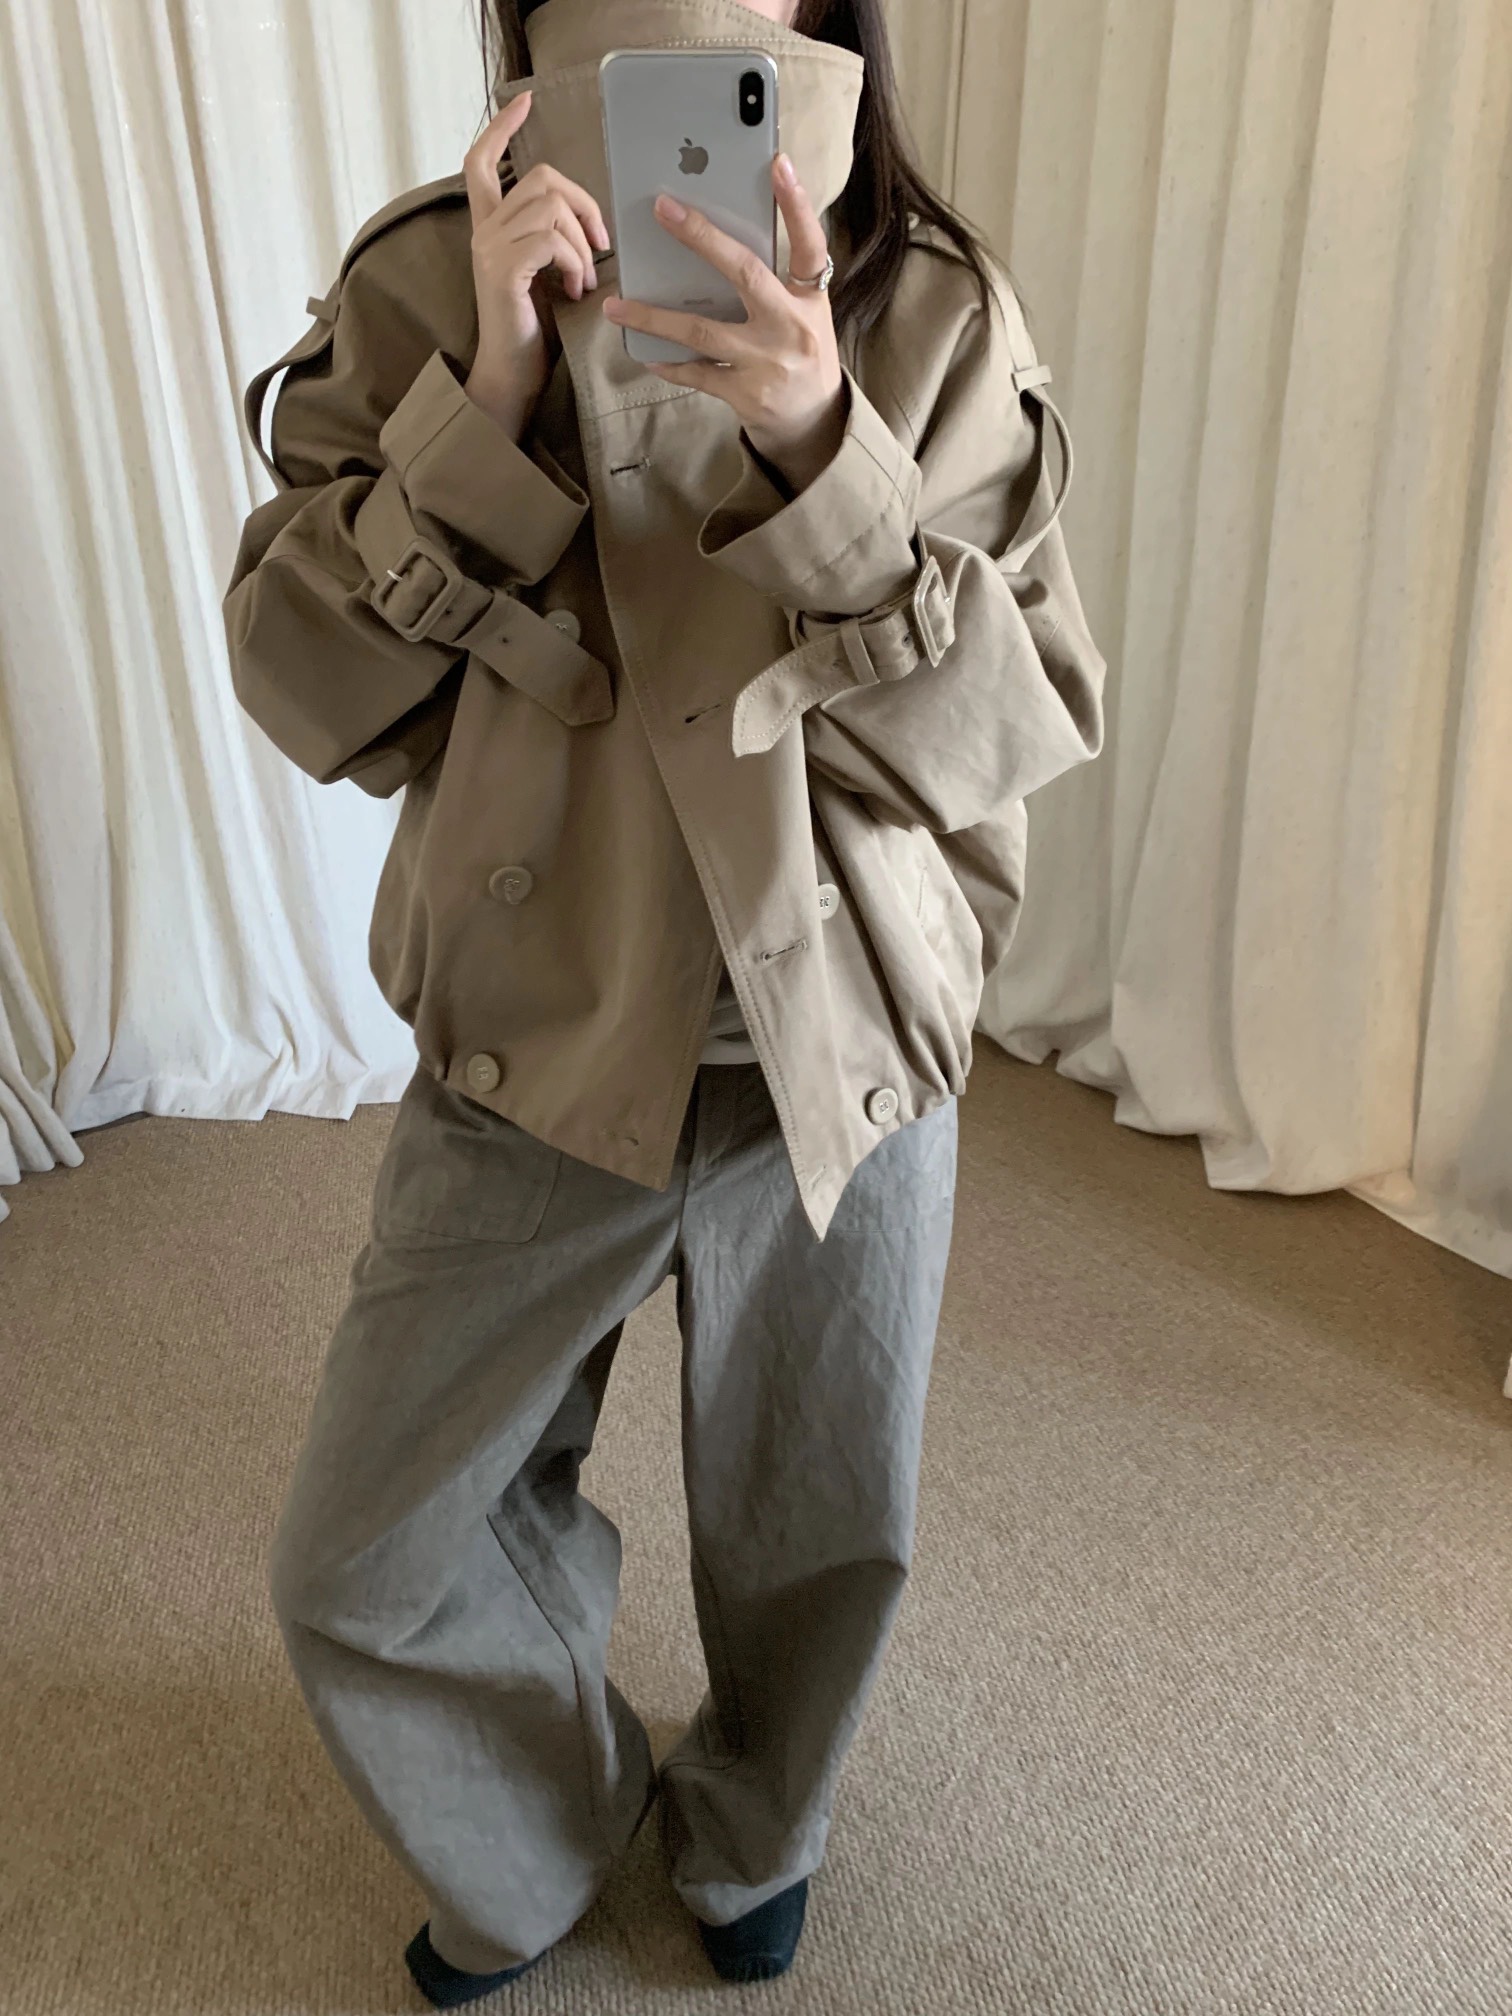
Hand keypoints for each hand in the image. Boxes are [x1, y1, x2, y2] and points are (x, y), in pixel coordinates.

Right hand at [462, 93, 610, 439]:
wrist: (513, 375)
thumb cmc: (535, 331)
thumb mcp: (547, 274)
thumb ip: (555, 239)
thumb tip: (592, 222)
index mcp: (491, 227)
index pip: (481, 161)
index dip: (502, 129)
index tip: (524, 104)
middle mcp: (484, 230)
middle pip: (540, 178)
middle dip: (583, 204)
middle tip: (600, 245)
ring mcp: (490, 248)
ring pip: (551, 207)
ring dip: (582, 243)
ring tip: (583, 279)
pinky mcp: (503, 269)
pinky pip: (552, 240)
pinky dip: (575, 263)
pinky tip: (575, 290)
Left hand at [602, 154, 846, 493]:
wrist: (815, 422)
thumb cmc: (802, 353)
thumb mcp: (806, 312)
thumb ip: (777, 278)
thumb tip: (723, 237)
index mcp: (810, 300)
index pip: (808, 245)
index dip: (795, 204)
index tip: (777, 163)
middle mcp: (791, 328)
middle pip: (746, 274)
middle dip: (703, 238)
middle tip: (664, 207)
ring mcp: (766, 364)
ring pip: (702, 332)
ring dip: (653, 318)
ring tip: (615, 305)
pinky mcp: (745, 395)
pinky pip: (697, 373)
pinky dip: (669, 364)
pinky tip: (645, 353)